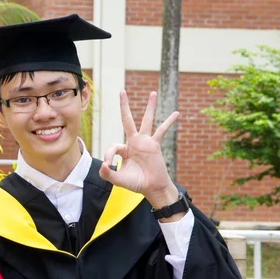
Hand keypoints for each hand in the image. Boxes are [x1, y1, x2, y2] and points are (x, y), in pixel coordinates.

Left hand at [99, 90, 178, 207]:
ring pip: (147, 120)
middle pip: (127, 120)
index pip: (113, 146)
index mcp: (123, 149)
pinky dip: (169, 122)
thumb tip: (103, 165)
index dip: (108, 155)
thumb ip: (108, 173)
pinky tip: (176, 113)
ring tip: (152, 93)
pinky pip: (162, 131)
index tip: (109, 165)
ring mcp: (145, 142)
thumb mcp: (118, 179)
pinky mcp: (155, 145)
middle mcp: (133, 142)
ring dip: (149, 107)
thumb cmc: (135, 183)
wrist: (152, 188)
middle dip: (124, 106)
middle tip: (122, 91)